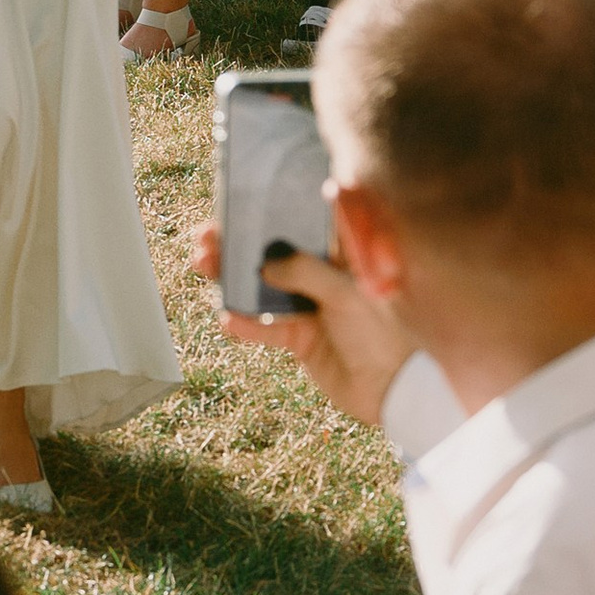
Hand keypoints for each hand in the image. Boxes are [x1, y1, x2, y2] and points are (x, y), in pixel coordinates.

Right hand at [191, 220, 415, 426]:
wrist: (392, 391)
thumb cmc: (382, 333)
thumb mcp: (346, 294)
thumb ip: (305, 272)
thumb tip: (265, 265)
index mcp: (342, 254)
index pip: (301, 223)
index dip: (270, 211)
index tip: (237, 203)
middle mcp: (323, 276)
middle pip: (272, 253)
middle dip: (238, 243)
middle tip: (207, 237)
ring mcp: (309, 307)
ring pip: (261, 287)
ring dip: (231, 277)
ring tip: (203, 265)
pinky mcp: (299, 338)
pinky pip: (264, 327)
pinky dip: (244, 323)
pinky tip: (227, 318)